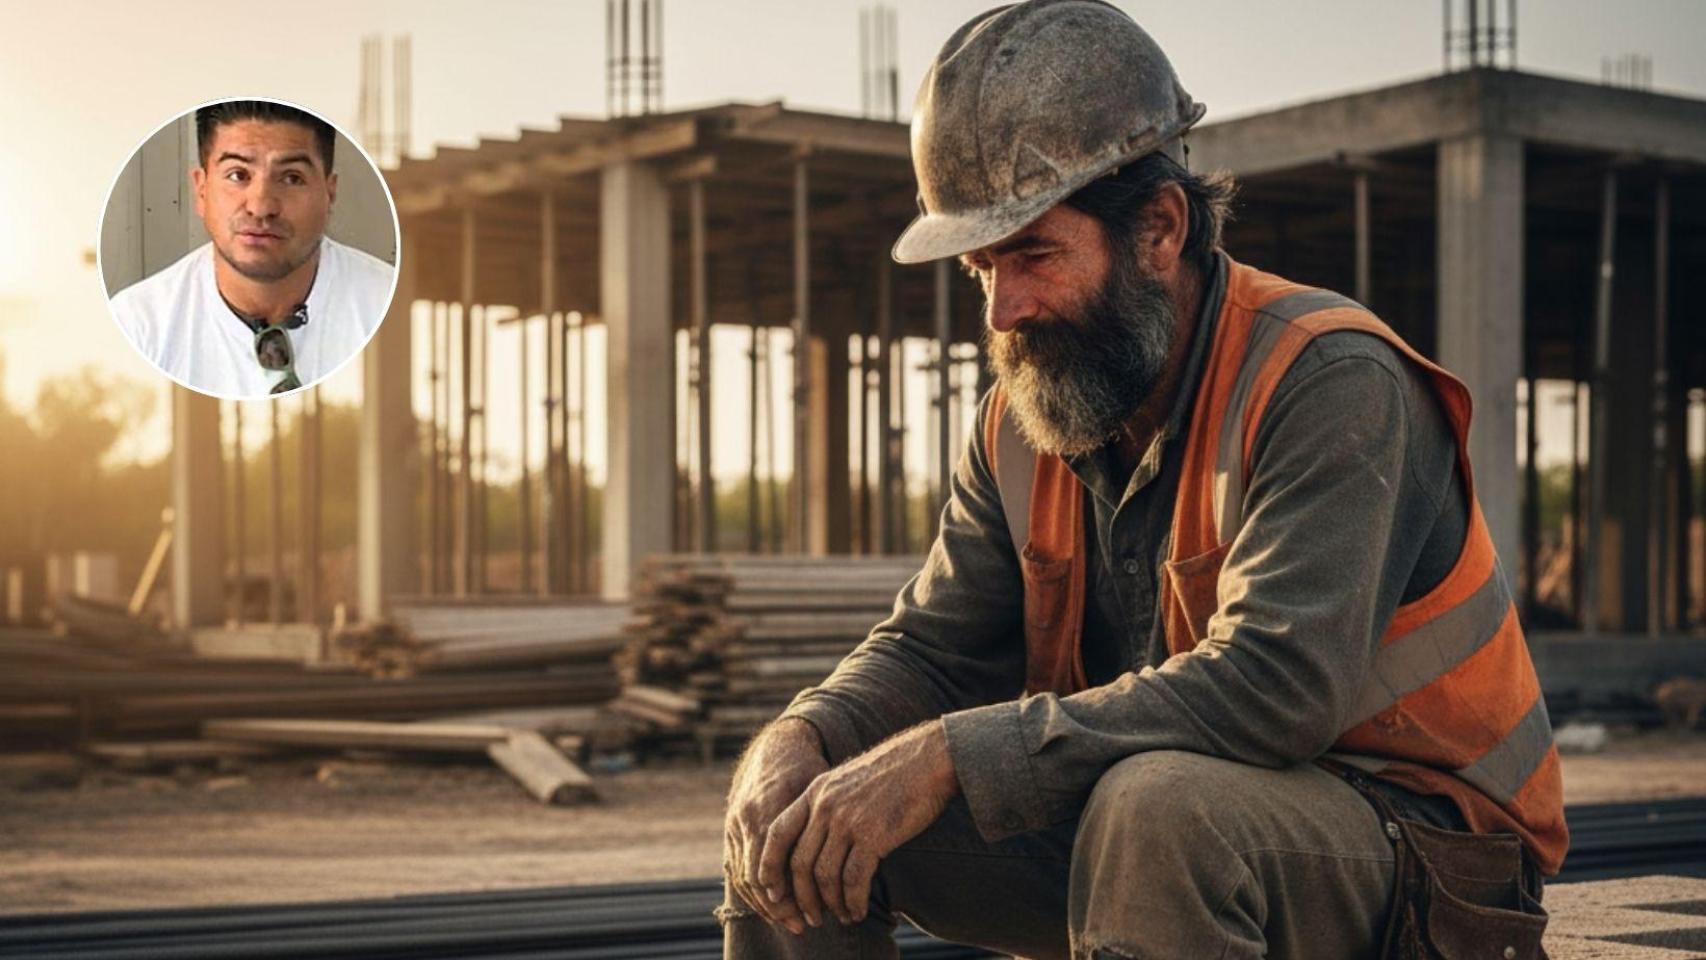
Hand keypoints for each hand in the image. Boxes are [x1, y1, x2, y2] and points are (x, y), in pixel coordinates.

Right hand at [723, 717, 829, 934]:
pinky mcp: (730, 829)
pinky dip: (752, 891)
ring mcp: (734, 824)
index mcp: (769, 808)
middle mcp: (747, 818)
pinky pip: (735, 868)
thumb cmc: (807, 768)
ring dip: (764, 904)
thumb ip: (824, 818)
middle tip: (803, 924)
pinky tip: (771, 907)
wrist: (778, 745)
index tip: (812, 910)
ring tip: (789, 921)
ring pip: (742, 876)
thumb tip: (851, 853)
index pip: (772, 863)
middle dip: (779, 905)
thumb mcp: (819, 787)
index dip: (788, 891)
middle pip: (756, 875)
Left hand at [758, 720, 957, 927]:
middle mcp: (825, 805)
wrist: (929, 758)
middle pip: (799, 862)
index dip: (769, 866)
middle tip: (812, 917)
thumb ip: (828, 804)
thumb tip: (819, 843)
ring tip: (842, 916)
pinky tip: (859, 911)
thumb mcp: (848, 780)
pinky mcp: (873, 834)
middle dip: (802, 898)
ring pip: (825, 875)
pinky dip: (854, 901)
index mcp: (815, 791)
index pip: (777, 834)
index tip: (772, 891)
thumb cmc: (894, 772)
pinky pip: (854, 879)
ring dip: (831, 904)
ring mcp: (848, 819)